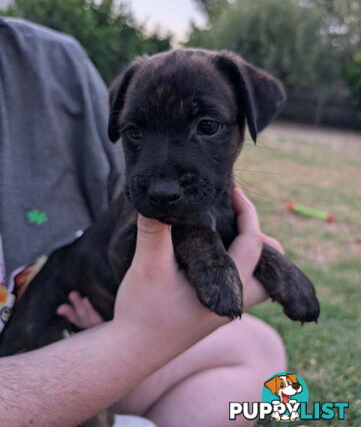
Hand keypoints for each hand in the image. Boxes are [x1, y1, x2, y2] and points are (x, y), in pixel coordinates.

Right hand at [57, 188, 283, 344]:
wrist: (131, 352)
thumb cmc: (143, 311)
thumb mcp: (148, 266)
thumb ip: (154, 230)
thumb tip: (157, 199)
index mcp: (228, 290)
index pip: (254, 243)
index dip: (247, 213)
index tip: (234, 191)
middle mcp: (235, 304)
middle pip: (270, 269)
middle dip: (260, 238)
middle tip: (238, 215)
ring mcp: (225, 311)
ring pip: (256, 281)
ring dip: (249, 255)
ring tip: (229, 232)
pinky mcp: (213, 314)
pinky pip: (238, 286)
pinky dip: (234, 266)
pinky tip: (212, 256)